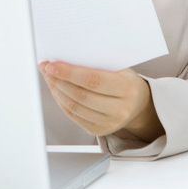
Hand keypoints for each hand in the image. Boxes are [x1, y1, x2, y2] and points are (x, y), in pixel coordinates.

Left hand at [40, 61, 163, 140]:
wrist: (140, 104)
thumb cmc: (127, 81)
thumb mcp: (121, 68)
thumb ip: (99, 64)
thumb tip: (69, 57)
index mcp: (127, 89)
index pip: (93, 80)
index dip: (69, 73)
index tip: (53, 65)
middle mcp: (120, 109)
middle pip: (81, 95)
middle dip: (59, 81)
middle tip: (47, 69)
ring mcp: (110, 123)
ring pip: (75, 108)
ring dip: (57, 92)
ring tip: (50, 78)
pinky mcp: (100, 130)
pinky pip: (75, 117)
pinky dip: (62, 103)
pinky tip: (58, 92)